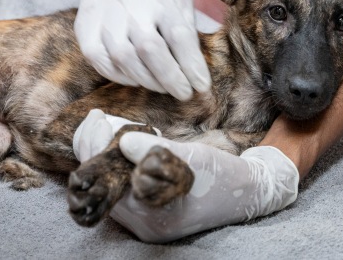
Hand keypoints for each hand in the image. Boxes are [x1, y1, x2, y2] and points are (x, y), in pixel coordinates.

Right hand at [63, 0, 210, 100]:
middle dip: (170, 78)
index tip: (202, 87)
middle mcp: (130, 7)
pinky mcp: (85, 32)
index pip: (179, 36)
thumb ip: (186, 24)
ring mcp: (104, 20)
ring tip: (162, 86)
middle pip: (150, 50)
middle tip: (184, 93)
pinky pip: (102, 64)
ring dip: (148, 80)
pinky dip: (121, 77)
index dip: (192, 65)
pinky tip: (136, 78)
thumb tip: (195, 64)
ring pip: (124, 60)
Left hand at [73, 110, 298, 242]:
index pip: (108, 182)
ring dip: (104, 157)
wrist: (246, 194)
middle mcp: (144, 225)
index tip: (98, 118)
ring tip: (106, 128)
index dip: (96, 148)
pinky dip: (117, 167)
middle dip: (95, 150)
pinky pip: (121, 190)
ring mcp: (144, 223)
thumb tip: (123, 141)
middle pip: (103, 187)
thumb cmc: (222, 174)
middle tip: (98, 119)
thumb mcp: (193, 156)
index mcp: (154, 214)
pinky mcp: (148, 215)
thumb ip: (156, 149)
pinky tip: (119, 145)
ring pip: (109, 188)